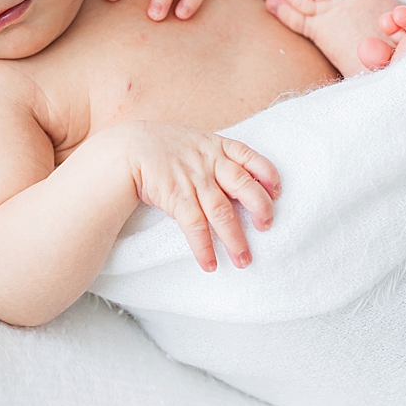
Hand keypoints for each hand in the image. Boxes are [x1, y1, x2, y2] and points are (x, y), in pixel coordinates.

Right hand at [111, 120, 280, 271]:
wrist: (128, 148)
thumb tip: (243, 177)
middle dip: (260, 208)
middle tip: (267, 227)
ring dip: (234, 239)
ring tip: (243, 260)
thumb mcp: (195, 141)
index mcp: (216, 146)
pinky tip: (210, 264)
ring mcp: (193, 180)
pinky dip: (203, 247)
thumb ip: (218, 156)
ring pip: (222, 211)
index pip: (250, 157)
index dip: (267, 175)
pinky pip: (194, 226)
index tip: (277, 192)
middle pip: (243, 185)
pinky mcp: (176, 198)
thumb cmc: (165, 146)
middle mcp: (209, 163)